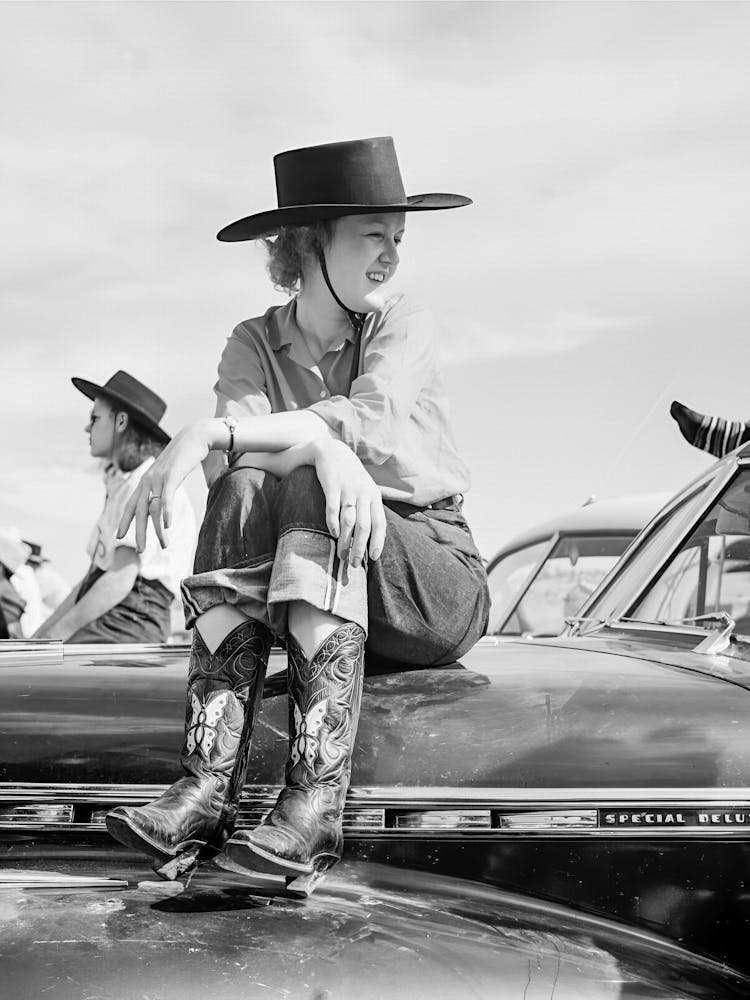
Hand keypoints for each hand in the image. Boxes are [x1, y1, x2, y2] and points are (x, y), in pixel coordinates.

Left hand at [118, 420, 211, 550]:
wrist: (195, 436)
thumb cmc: (184, 456)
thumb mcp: (170, 472)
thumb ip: (164, 485)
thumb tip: (163, 498)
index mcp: (146, 480)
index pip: (131, 504)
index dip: (125, 520)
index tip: (119, 536)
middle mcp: (148, 480)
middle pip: (139, 511)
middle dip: (139, 532)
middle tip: (140, 551)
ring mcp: (159, 477)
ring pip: (154, 509)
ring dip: (158, 530)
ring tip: (163, 545)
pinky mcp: (172, 475)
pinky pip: (167, 497)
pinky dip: (166, 512)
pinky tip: (167, 526)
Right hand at [311, 439, 385, 566]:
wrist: (333, 453)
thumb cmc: (351, 478)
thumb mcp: (365, 491)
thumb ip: (369, 511)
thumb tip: (369, 539)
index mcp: (374, 497)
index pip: (380, 523)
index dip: (377, 542)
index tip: (373, 558)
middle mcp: (363, 494)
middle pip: (364, 526)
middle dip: (360, 547)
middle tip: (354, 564)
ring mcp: (347, 490)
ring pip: (349, 520)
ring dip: (345, 540)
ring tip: (342, 555)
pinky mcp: (332, 486)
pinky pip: (333, 508)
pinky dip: (332, 523)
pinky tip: (332, 534)